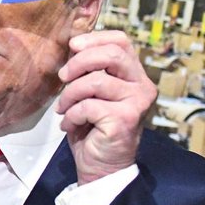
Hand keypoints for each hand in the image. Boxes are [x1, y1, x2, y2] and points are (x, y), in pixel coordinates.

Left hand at [56, 30, 156, 184]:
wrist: (101, 166)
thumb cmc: (94, 127)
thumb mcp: (91, 92)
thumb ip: (89, 69)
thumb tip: (73, 45)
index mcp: (134, 74)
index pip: (121, 41)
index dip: (95, 38)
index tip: (73, 46)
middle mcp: (142, 85)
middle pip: (111, 55)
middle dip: (79, 62)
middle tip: (63, 76)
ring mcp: (136, 102)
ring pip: (94, 81)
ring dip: (70, 94)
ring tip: (64, 108)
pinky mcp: (125, 119)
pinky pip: (88, 106)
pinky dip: (71, 115)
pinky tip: (70, 124)